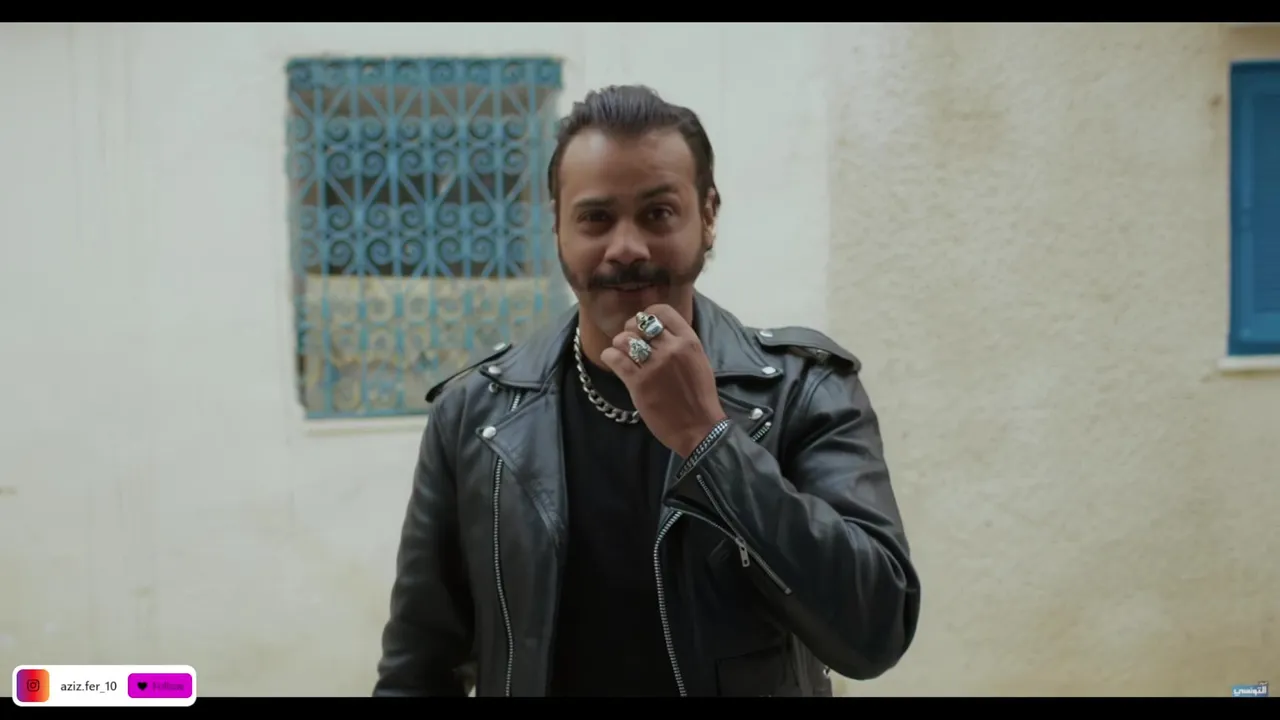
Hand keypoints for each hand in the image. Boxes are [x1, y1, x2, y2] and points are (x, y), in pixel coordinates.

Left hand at [600, 304, 728, 457]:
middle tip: (630, 342)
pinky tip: (613, 362)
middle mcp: (671, 348)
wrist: (699, 428)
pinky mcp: (638, 383)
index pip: (661, 312)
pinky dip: (610, 357)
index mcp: (689, 341)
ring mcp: (653, 365)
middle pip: (639, 324)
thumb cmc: (700, 397)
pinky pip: (615, 358)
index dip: (647, 315)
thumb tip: (658, 331)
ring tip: (622, 354)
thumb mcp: (698, 361)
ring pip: (624, 339)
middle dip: (630, 330)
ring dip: (619, 344)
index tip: (642, 325)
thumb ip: (681, 344)